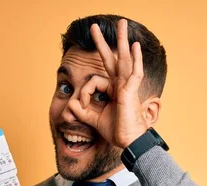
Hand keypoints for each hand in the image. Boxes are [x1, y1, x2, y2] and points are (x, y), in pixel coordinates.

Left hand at [68, 19, 148, 148]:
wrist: (128, 141)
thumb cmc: (117, 131)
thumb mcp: (94, 119)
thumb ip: (83, 112)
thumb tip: (71, 105)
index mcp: (113, 90)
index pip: (94, 82)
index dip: (85, 93)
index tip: (82, 106)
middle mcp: (120, 85)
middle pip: (111, 59)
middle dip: (103, 43)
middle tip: (95, 27)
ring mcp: (127, 86)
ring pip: (124, 59)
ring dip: (121, 40)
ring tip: (121, 23)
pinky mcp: (131, 91)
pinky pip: (134, 72)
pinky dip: (136, 59)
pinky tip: (135, 46)